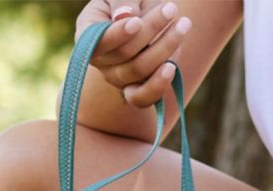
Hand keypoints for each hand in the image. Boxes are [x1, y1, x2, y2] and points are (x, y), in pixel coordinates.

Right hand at [76, 0, 191, 107]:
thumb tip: (123, 16)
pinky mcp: (136, 88)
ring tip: (184, 24)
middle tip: (171, 8)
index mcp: (88, 33)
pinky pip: (142, 98)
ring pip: (139, 71)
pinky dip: (157, 85)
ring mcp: (117, 77)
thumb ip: (121, 0)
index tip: (137, 22)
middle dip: (151, 30)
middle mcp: (100, 60)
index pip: (98, 42)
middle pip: (124, 55)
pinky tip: (172, 67)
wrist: (148, 11)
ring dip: (165, 48)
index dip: (117, 35)